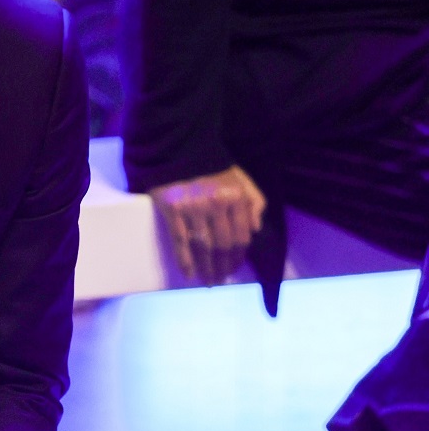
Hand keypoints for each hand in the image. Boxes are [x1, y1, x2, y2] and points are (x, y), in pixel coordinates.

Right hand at [149, 165, 265, 283]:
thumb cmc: (209, 165)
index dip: (238, 257)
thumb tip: (256, 229)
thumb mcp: (240, 178)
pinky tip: (188, 273)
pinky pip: (180, 240)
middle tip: (219, 280)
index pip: (241, 236)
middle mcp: (217, 205)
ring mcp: (194, 208)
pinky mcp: (173, 210)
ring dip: (206, 268)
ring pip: (203, 247)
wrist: (176, 148)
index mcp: (236, 198)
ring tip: (207, 281)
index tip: (233, 269)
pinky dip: (185, 260)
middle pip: (223, 246)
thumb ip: (254, 200)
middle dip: (222, 267)